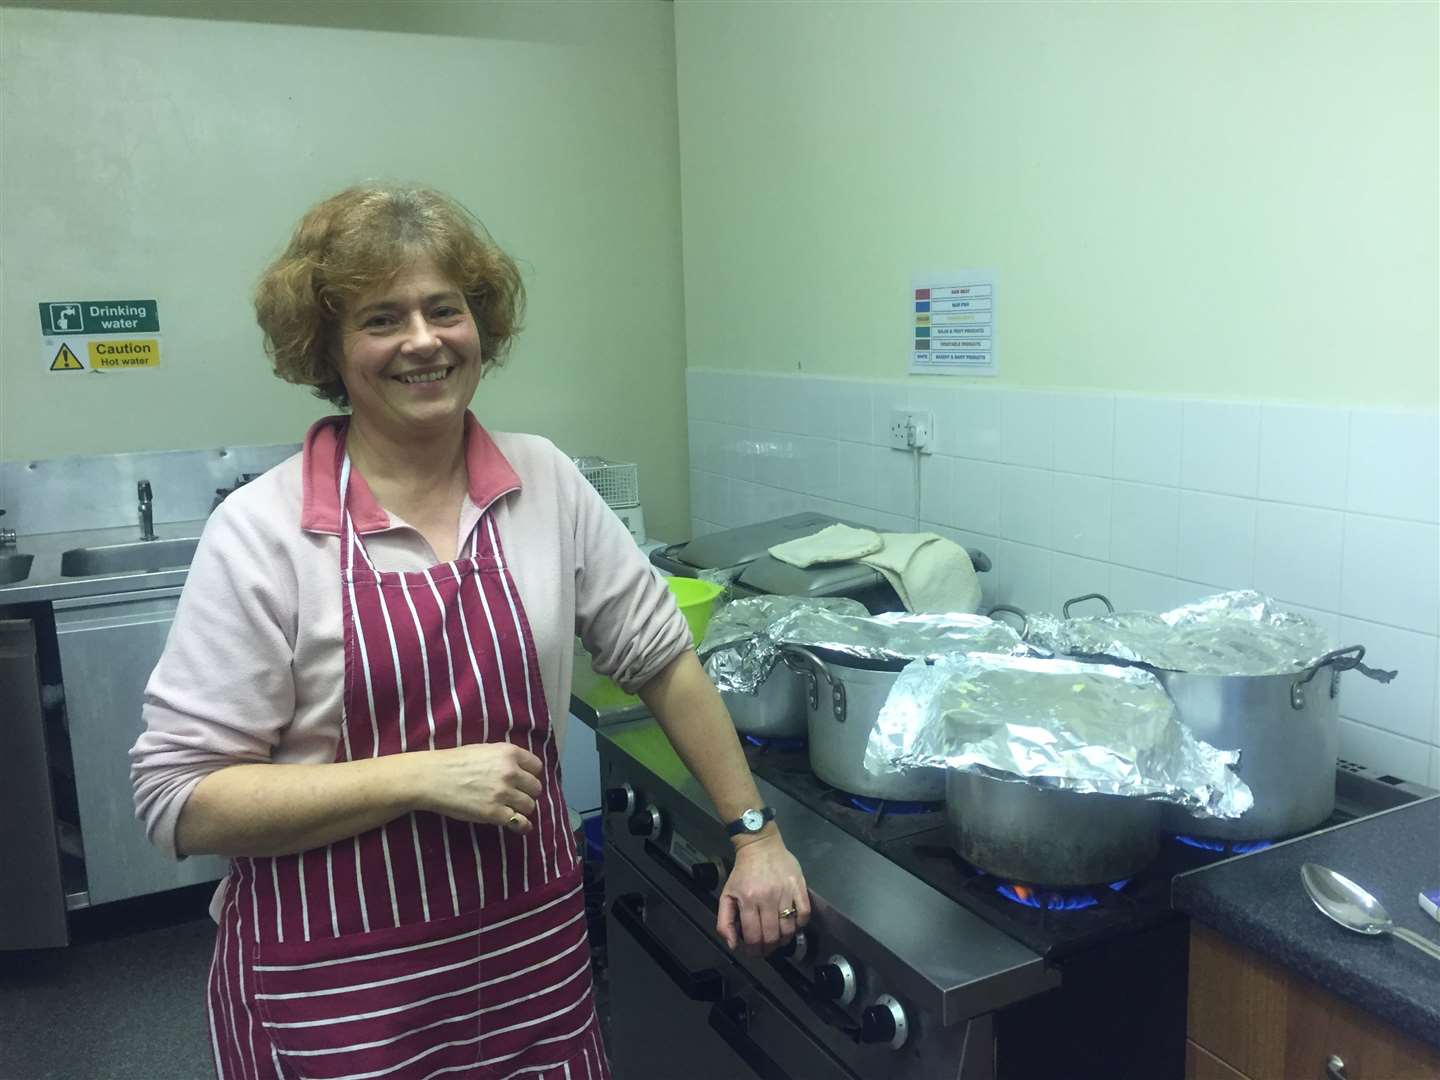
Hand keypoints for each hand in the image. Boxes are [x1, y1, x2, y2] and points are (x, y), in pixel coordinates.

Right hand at [408, 743, 543, 832]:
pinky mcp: (494, 813)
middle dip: (527, 793)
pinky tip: (519, 826)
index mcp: (509, 753)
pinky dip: (521, 826)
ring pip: (529, 805)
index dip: (530, 775)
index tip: (523, 781)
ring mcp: (503, 793)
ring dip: (522, 809)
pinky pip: (519, 822)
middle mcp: (510, 772)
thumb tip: (521, 769)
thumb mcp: (485, 750)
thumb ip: (505, 758)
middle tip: (516, 797)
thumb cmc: (454, 762)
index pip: (536, 767)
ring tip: (513, 809)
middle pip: (535, 788)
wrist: (432, 778)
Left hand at [716, 832, 809, 955]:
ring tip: (778, 939)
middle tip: (766, 949)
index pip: (753, 936)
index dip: (753, 950)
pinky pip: (805, 914)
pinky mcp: (799, 886)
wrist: (760, 845)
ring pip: (789, 928)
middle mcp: (767, 898)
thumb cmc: (743, 872)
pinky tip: (792, 925)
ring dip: (784, 940)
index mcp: (748, 900)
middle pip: (772, 936)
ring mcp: (786, 892)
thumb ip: (725, 921)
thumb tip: (733, 945)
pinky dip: (800, 925)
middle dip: (768, 948)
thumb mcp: (727, 894)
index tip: (754, 952)